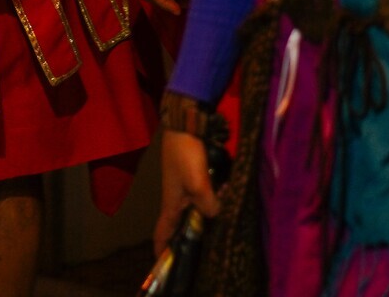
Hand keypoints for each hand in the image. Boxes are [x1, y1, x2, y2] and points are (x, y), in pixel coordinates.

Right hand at [154, 128, 220, 253]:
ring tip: (224, 213)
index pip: (161, 232)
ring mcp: (186, 186)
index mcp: (171, 204)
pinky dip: (214, 196)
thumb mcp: (198, 183)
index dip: (161, 249)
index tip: (164, 263)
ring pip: (198, 207)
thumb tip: (216, 214)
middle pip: (183, 223)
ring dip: (209, 211)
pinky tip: (226, 193)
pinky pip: (205, 193)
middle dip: (193, 233)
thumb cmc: (185, 155)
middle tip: (208, 242)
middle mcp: (177, 198)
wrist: (186, 124)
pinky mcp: (195, 175)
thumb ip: (208, 204)